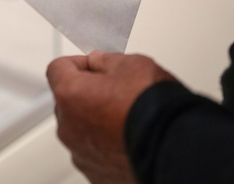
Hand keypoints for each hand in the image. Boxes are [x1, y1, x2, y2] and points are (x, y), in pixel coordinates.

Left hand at [48, 52, 174, 183]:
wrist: (176, 148)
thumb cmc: (152, 106)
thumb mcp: (131, 64)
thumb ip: (105, 61)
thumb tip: (99, 62)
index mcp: (69, 94)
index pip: (58, 68)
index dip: (79, 63)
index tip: (95, 65)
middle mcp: (67, 127)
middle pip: (68, 100)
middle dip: (87, 93)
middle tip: (116, 90)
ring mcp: (81, 153)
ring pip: (80, 128)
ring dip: (96, 121)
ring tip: (127, 117)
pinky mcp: (96, 173)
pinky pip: (94, 152)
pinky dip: (107, 144)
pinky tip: (129, 138)